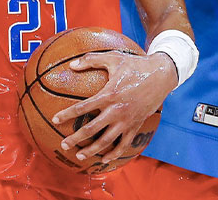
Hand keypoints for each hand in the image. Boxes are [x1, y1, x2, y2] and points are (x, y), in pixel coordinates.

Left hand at [53, 51, 176, 164]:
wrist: (161, 75)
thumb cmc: (135, 64)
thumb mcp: (113, 58)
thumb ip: (90, 60)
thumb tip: (70, 65)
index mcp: (109, 94)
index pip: (83, 107)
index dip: (67, 114)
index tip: (55, 120)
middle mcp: (116, 110)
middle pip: (91, 129)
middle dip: (75, 139)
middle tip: (63, 145)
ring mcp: (126, 120)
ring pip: (106, 141)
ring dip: (92, 150)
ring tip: (79, 155)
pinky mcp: (136, 125)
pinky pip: (124, 144)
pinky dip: (114, 153)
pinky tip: (105, 159)